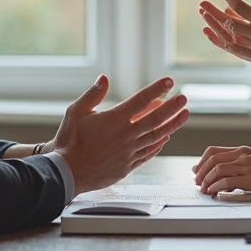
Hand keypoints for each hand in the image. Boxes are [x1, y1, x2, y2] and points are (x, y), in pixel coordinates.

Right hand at [50, 75, 189, 194]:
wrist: (65, 173)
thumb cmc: (68, 142)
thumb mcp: (75, 112)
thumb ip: (92, 95)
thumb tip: (104, 78)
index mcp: (114, 120)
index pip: (141, 100)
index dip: (156, 89)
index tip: (169, 82)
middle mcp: (125, 135)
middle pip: (155, 119)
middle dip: (172, 107)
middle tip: (184, 99)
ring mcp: (128, 152)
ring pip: (156, 136)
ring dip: (172, 125)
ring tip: (184, 115)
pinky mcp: (127, 166)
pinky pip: (148, 153)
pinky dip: (158, 144)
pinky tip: (165, 138)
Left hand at [191, 146, 250, 199]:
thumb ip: (245, 165)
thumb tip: (231, 177)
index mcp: (245, 151)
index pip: (215, 151)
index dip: (202, 161)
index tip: (197, 170)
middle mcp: (243, 156)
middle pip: (212, 159)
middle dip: (201, 171)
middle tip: (197, 182)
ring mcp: (247, 167)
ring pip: (217, 169)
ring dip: (206, 180)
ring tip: (204, 189)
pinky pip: (226, 181)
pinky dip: (216, 187)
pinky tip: (213, 192)